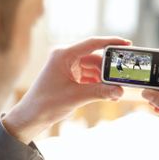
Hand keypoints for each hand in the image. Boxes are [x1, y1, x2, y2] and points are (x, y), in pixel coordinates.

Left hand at [3, 37, 130, 143]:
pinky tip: (107, 93)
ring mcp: (67, 67)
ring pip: (92, 69)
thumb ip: (99, 92)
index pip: (92, 44)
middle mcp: (65, 57)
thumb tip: (120, 91)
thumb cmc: (46, 104)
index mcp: (63, 55)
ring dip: (104, 79)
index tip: (127, 44)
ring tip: (115, 91)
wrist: (31, 117)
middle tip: (122, 79)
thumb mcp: (76, 97)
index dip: (111, 42)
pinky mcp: (69, 77)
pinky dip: (97, 84)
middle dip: (108, 70)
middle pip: (94, 58)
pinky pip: (88, 77)